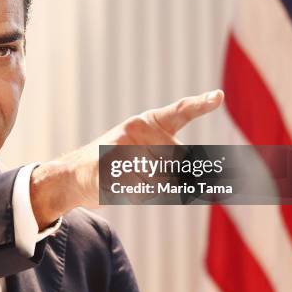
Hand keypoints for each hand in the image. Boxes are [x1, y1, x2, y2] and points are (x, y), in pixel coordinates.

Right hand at [30, 89, 224, 228]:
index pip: (179, 112)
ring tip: (126, 178)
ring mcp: (121, 145)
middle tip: (140, 172)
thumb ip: (175, 163)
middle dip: (169, 177)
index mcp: (148, 122)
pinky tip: (116, 184)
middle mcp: (136, 128)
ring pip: (161, 181)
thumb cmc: (119, 165)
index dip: (200, 105)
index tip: (218, 96)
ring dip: (149, 188)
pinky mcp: (109, 166)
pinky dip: (132, 195)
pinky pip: (140, 191)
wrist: (74, 174)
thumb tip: (204, 180)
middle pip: (177, 163)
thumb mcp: (147, 157)